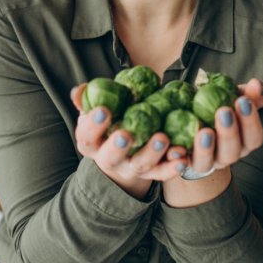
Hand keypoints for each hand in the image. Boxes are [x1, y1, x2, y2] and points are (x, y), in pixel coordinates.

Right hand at [70, 84, 188, 197]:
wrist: (124, 150)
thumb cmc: (109, 121)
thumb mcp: (96, 110)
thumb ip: (88, 99)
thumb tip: (79, 90)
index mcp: (92, 144)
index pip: (86, 137)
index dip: (92, 126)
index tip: (103, 110)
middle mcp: (109, 160)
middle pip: (110, 158)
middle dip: (118, 147)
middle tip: (126, 134)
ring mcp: (131, 168)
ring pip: (140, 165)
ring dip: (151, 153)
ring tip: (163, 139)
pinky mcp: (152, 172)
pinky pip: (162, 172)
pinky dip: (173, 167)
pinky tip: (183, 157)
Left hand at [186, 78, 262, 176]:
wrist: (190, 119)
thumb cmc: (218, 108)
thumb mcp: (235, 97)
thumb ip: (250, 92)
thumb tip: (257, 85)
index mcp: (243, 141)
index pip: (254, 138)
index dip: (251, 122)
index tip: (243, 101)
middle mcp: (226, 155)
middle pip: (232, 152)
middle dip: (229, 133)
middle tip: (224, 111)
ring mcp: (205, 162)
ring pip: (206, 162)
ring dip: (205, 148)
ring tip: (204, 132)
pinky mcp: (184, 163)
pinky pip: (181, 164)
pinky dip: (178, 157)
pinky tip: (177, 148)